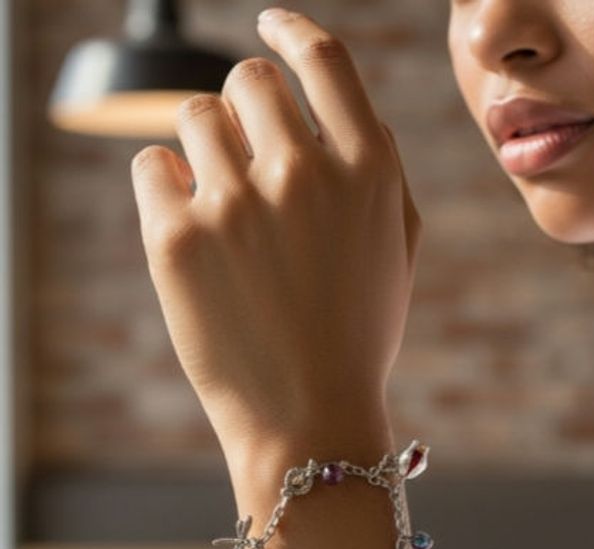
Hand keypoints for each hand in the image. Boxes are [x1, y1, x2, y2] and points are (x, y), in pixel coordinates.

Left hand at [130, 8, 422, 454]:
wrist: (309, 420)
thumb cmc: (355, 337)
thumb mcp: (396, 247)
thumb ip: (373, 165)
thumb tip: (329, 103)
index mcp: (366, 169)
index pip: (323, 59)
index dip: (291, 31)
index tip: (270, 23)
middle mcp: (303, 173)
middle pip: (250, 78)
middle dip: (246, 108)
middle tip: (247, 158)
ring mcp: (236, 202)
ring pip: (197, 117)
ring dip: (208, 151)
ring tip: (224, 213)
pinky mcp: (177, 238)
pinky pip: (153, 167)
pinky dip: (167, 188)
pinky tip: (192, 231)